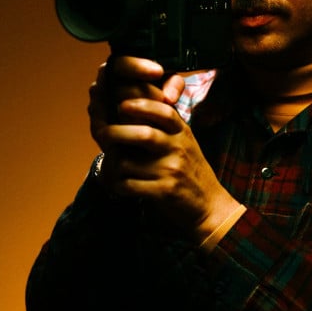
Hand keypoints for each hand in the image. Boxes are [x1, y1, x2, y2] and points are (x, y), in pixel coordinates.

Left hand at [88, 56, 240, 241]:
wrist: (209, 205)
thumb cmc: (190, 171)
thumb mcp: (185, 142)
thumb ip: (165, 126)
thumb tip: (129, 105)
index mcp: (182, 132)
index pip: (164, 111)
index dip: (142, 105)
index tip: (122, 105)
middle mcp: (179, 148)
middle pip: (143, 135)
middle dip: (116, 133)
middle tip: (102, 134)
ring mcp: (172, 170)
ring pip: (129, 163)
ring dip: (114, 165)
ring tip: (112, 167)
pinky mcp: (165, 191)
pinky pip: (129, 185)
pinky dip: (118, 185)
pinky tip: (121, 186)